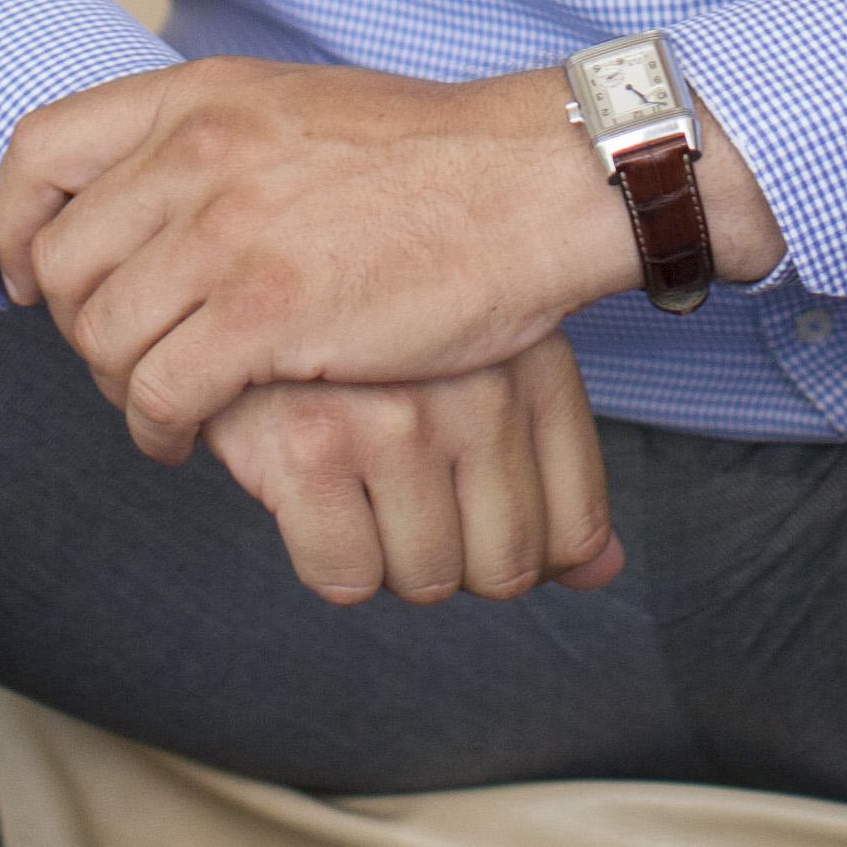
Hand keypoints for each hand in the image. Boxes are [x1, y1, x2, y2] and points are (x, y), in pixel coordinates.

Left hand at [0, 56, 782, 461]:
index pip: (40, 152)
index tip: (29, 274)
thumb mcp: (295, 106)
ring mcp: (228, 235)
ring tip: (161, 406)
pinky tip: (190, 437)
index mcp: (199, 97)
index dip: (15, 225)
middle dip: (78, 325)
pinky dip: (157, 429)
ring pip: (101, 336)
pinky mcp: (267, 317)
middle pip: (62, 262)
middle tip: (123, 357)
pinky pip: (158, 393)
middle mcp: (195, 155)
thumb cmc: (431, 158)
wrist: (531, 180)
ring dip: (118, 386)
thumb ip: (214, 140)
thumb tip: (149, 193)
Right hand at [202, 342, 628, 607]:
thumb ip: (549, 473)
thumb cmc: (371, 335)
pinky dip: (324, 555)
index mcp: (533, 364)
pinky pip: (347, 578)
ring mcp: (398, 417)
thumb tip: (602, 574)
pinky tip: (307, 489)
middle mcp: (481, 388)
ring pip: (426, 579)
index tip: (471, 515)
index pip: (572, 531)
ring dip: (384, 553)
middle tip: (399, 488)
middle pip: (503, 569)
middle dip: (449, 554)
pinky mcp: (312, 447)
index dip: (521, 552)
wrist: (245, 268)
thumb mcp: (484, 369)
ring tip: (354, 475)